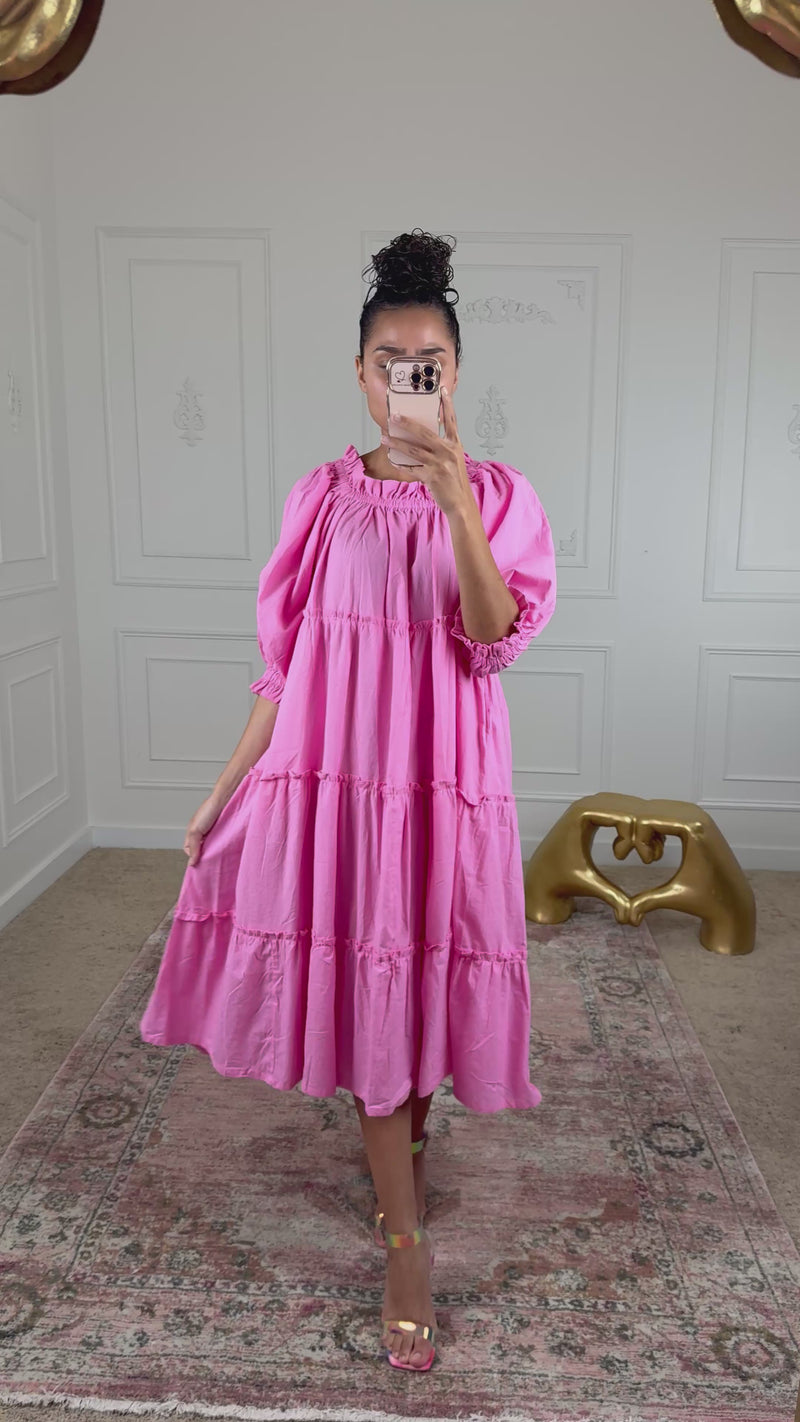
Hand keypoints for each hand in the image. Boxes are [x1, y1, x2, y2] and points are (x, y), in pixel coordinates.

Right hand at [184, 793, 224, 866]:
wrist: (225, 799)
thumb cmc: (208, 809)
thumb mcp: (195, 830)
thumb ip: (193, 847)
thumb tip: (191, 863)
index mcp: (192, 832)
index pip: (190, 849)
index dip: (193, 855)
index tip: (200, 861)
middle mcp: (202, 832)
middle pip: (201, 849)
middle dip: (204, 854)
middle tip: (210, 860)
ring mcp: (213, 832)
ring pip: (212, 846)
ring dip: (214, 850)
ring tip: (218, 854)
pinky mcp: (224, 831)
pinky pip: (221, 842)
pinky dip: (222, 845)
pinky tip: (225, 847)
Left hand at [381, 386, 472, 516]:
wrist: (460, 503)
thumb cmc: (455, 481)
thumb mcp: (454, 460)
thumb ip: (442, 447)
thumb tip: (423, 438)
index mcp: (455, 445)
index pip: (451, 421)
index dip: (447, 405)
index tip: (441, 390)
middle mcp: (448, 451)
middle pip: (424, 433)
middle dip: (407, 423)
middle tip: (394, 416)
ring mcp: (440, 464)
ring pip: (413, 450)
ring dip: (396, 443)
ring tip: (384, 437)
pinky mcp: (432, 476)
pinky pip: (411, 468)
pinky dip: (400, 464)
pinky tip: (392, 460)